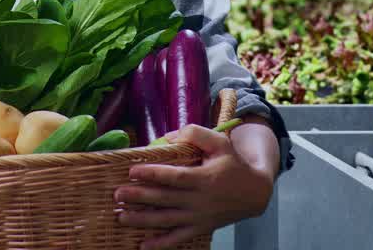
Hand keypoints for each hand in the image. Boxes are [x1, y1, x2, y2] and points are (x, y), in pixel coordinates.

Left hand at [115, 123, 275, 249]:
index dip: (153, 174)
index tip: (132, 171)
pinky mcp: (200, 228)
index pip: (175, 177)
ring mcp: (199, 217)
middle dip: (140, 197)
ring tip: (122, 216)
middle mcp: (200, 200)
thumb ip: (195, 134)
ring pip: (167, 221)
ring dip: (143, 220)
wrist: (254, 192)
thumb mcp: (219, 142)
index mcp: (204, 178)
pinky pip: (179, 239)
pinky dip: (161, 244)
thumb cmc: (232, 163)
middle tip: (117, 194)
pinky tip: (143, 246)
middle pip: (165, 200)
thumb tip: (168, 137)